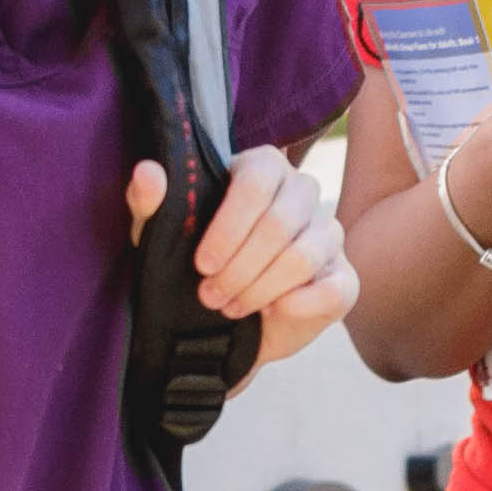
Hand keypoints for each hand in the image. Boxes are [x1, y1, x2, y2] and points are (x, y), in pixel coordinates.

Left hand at [130, 144, 359, 372]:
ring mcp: (328, 233)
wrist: (217, 322)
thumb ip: (150, 202)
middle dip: (240, 268)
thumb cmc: (191, 264)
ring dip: (260, 289)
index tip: (202, 264)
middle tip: (209, 295)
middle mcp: (301, 192)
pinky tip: (270, 312)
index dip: (229, 227)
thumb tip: (148, 172)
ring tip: (230, 307)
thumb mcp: (159, 236)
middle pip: (280, 222)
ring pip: (304, 256)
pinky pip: (334, 289)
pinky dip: (297, 306)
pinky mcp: (344, 276)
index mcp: (262, 168)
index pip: (256, 182)